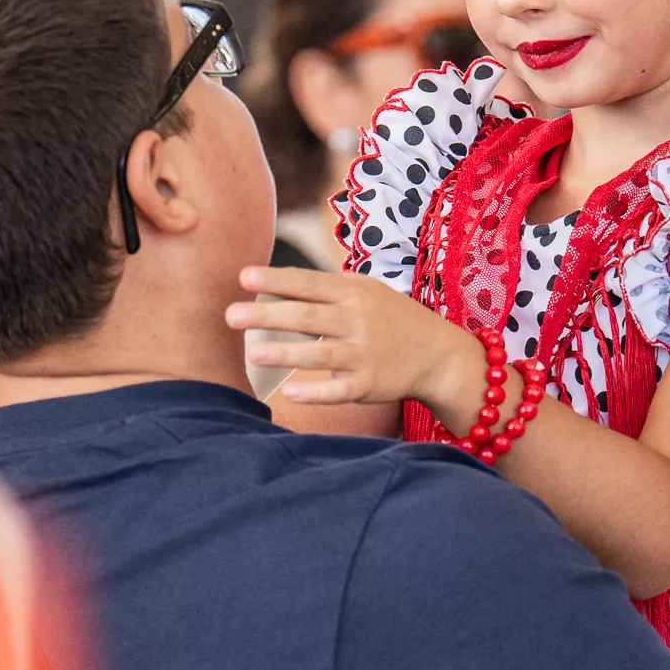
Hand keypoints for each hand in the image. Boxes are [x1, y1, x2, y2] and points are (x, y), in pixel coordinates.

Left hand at [227, 266, 484, 415]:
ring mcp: (364, 354)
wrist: (437, 354)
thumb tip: (273, 283)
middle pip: (308, 316)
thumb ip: (325, 288)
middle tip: (231, 315)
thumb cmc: (391, 318)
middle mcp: (358, 321)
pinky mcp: (369, 384)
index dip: (276, 280)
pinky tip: (290, 393)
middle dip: (269, 315)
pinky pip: (339, 390)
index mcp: (353, 293)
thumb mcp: (365, 291)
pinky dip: (316, 392)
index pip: (309, 283)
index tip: (244, 277)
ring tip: (253, 354)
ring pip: (320, 354)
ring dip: (287, 353)